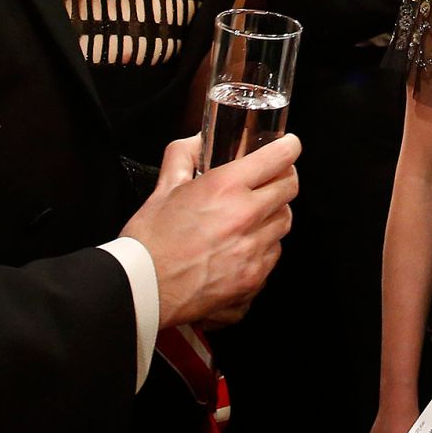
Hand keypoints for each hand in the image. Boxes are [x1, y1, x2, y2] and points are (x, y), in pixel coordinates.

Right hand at [121, 132, 299, 328]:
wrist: (142, 291)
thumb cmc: (150, 243)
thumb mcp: (163, 188)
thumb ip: (182, 157)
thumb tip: (197, 141)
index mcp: (225, 187)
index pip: (278, 158)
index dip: (288, 147)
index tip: (288, 146)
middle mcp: (245, 217)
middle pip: (290, 188)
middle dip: (283, 179)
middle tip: (270, 180)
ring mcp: (252, 252)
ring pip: (284, 224)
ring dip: (273, 216)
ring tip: (251, 218)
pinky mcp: (252, 280)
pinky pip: (273, 256)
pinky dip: (264, 249)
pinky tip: (242, 248)